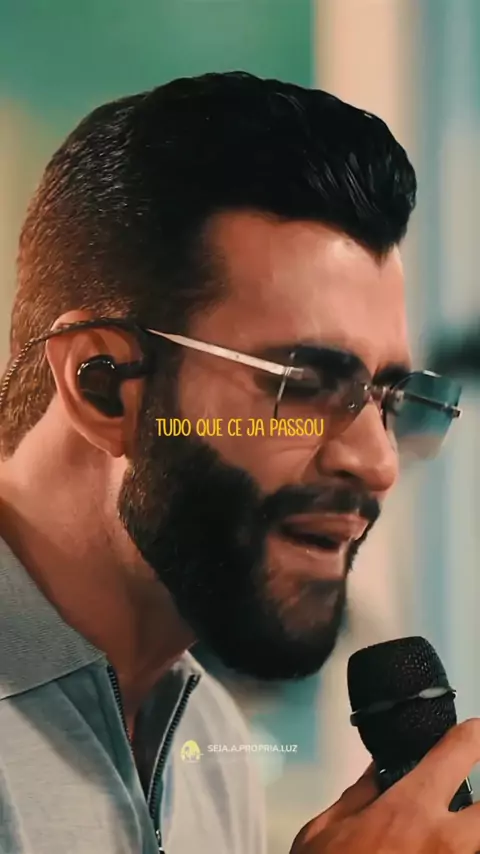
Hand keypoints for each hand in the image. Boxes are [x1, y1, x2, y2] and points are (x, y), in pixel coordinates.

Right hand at [290, 719, 479, 852]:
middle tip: (471, 794)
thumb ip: (358, 795)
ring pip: (478, 841)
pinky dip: (458, 850)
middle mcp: (445, 841)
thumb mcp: (325, 830)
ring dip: (468, 833)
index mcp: (411, 810)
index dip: (472, 736)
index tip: (475, 732)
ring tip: (450, 829)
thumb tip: (380, 771)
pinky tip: (436, 850)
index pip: (458, 754)